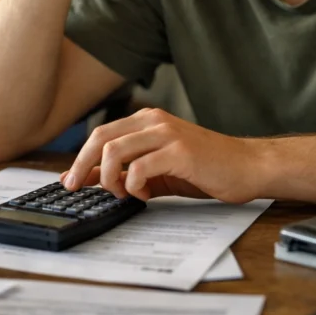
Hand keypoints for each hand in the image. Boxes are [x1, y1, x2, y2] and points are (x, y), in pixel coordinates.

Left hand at [61, 108, 260, 202]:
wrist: (246, 167)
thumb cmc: (205, 168)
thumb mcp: (158, 169)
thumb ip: (126, 171)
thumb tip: (90, 179)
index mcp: (147, 121)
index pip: (101, 134)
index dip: (80, 158)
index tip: (69, 181)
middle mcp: (154, 121)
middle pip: (100, 138)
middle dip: (82, 166)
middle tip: (76, 188)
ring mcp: (167, 134)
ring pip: (115, 150)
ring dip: (110, 178)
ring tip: (124, 193)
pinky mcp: (179, 151)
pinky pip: (139, 167)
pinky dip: (133, 185)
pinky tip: (145, 194)